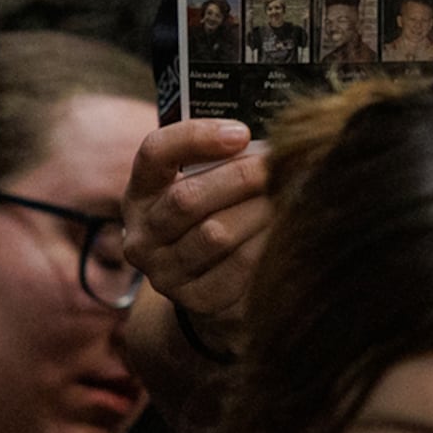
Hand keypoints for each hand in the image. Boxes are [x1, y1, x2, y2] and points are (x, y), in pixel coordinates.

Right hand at [120, 117, 273, 325]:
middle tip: (281, 165)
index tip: (242, 132)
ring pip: (215, 234)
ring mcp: (164, 273)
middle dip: (241, 177)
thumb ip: (224, 160)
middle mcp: (143, 236)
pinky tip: (287, 229)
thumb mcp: (204, 185)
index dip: (196, 138)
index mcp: (142, 194)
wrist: (212, 286)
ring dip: (259, 210)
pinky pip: (237, 267)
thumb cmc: (217, 216)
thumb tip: (272, 140)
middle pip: (187, 198)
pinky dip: (266, 243)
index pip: (154, 154)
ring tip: (290, 195)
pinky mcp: (195, 300)